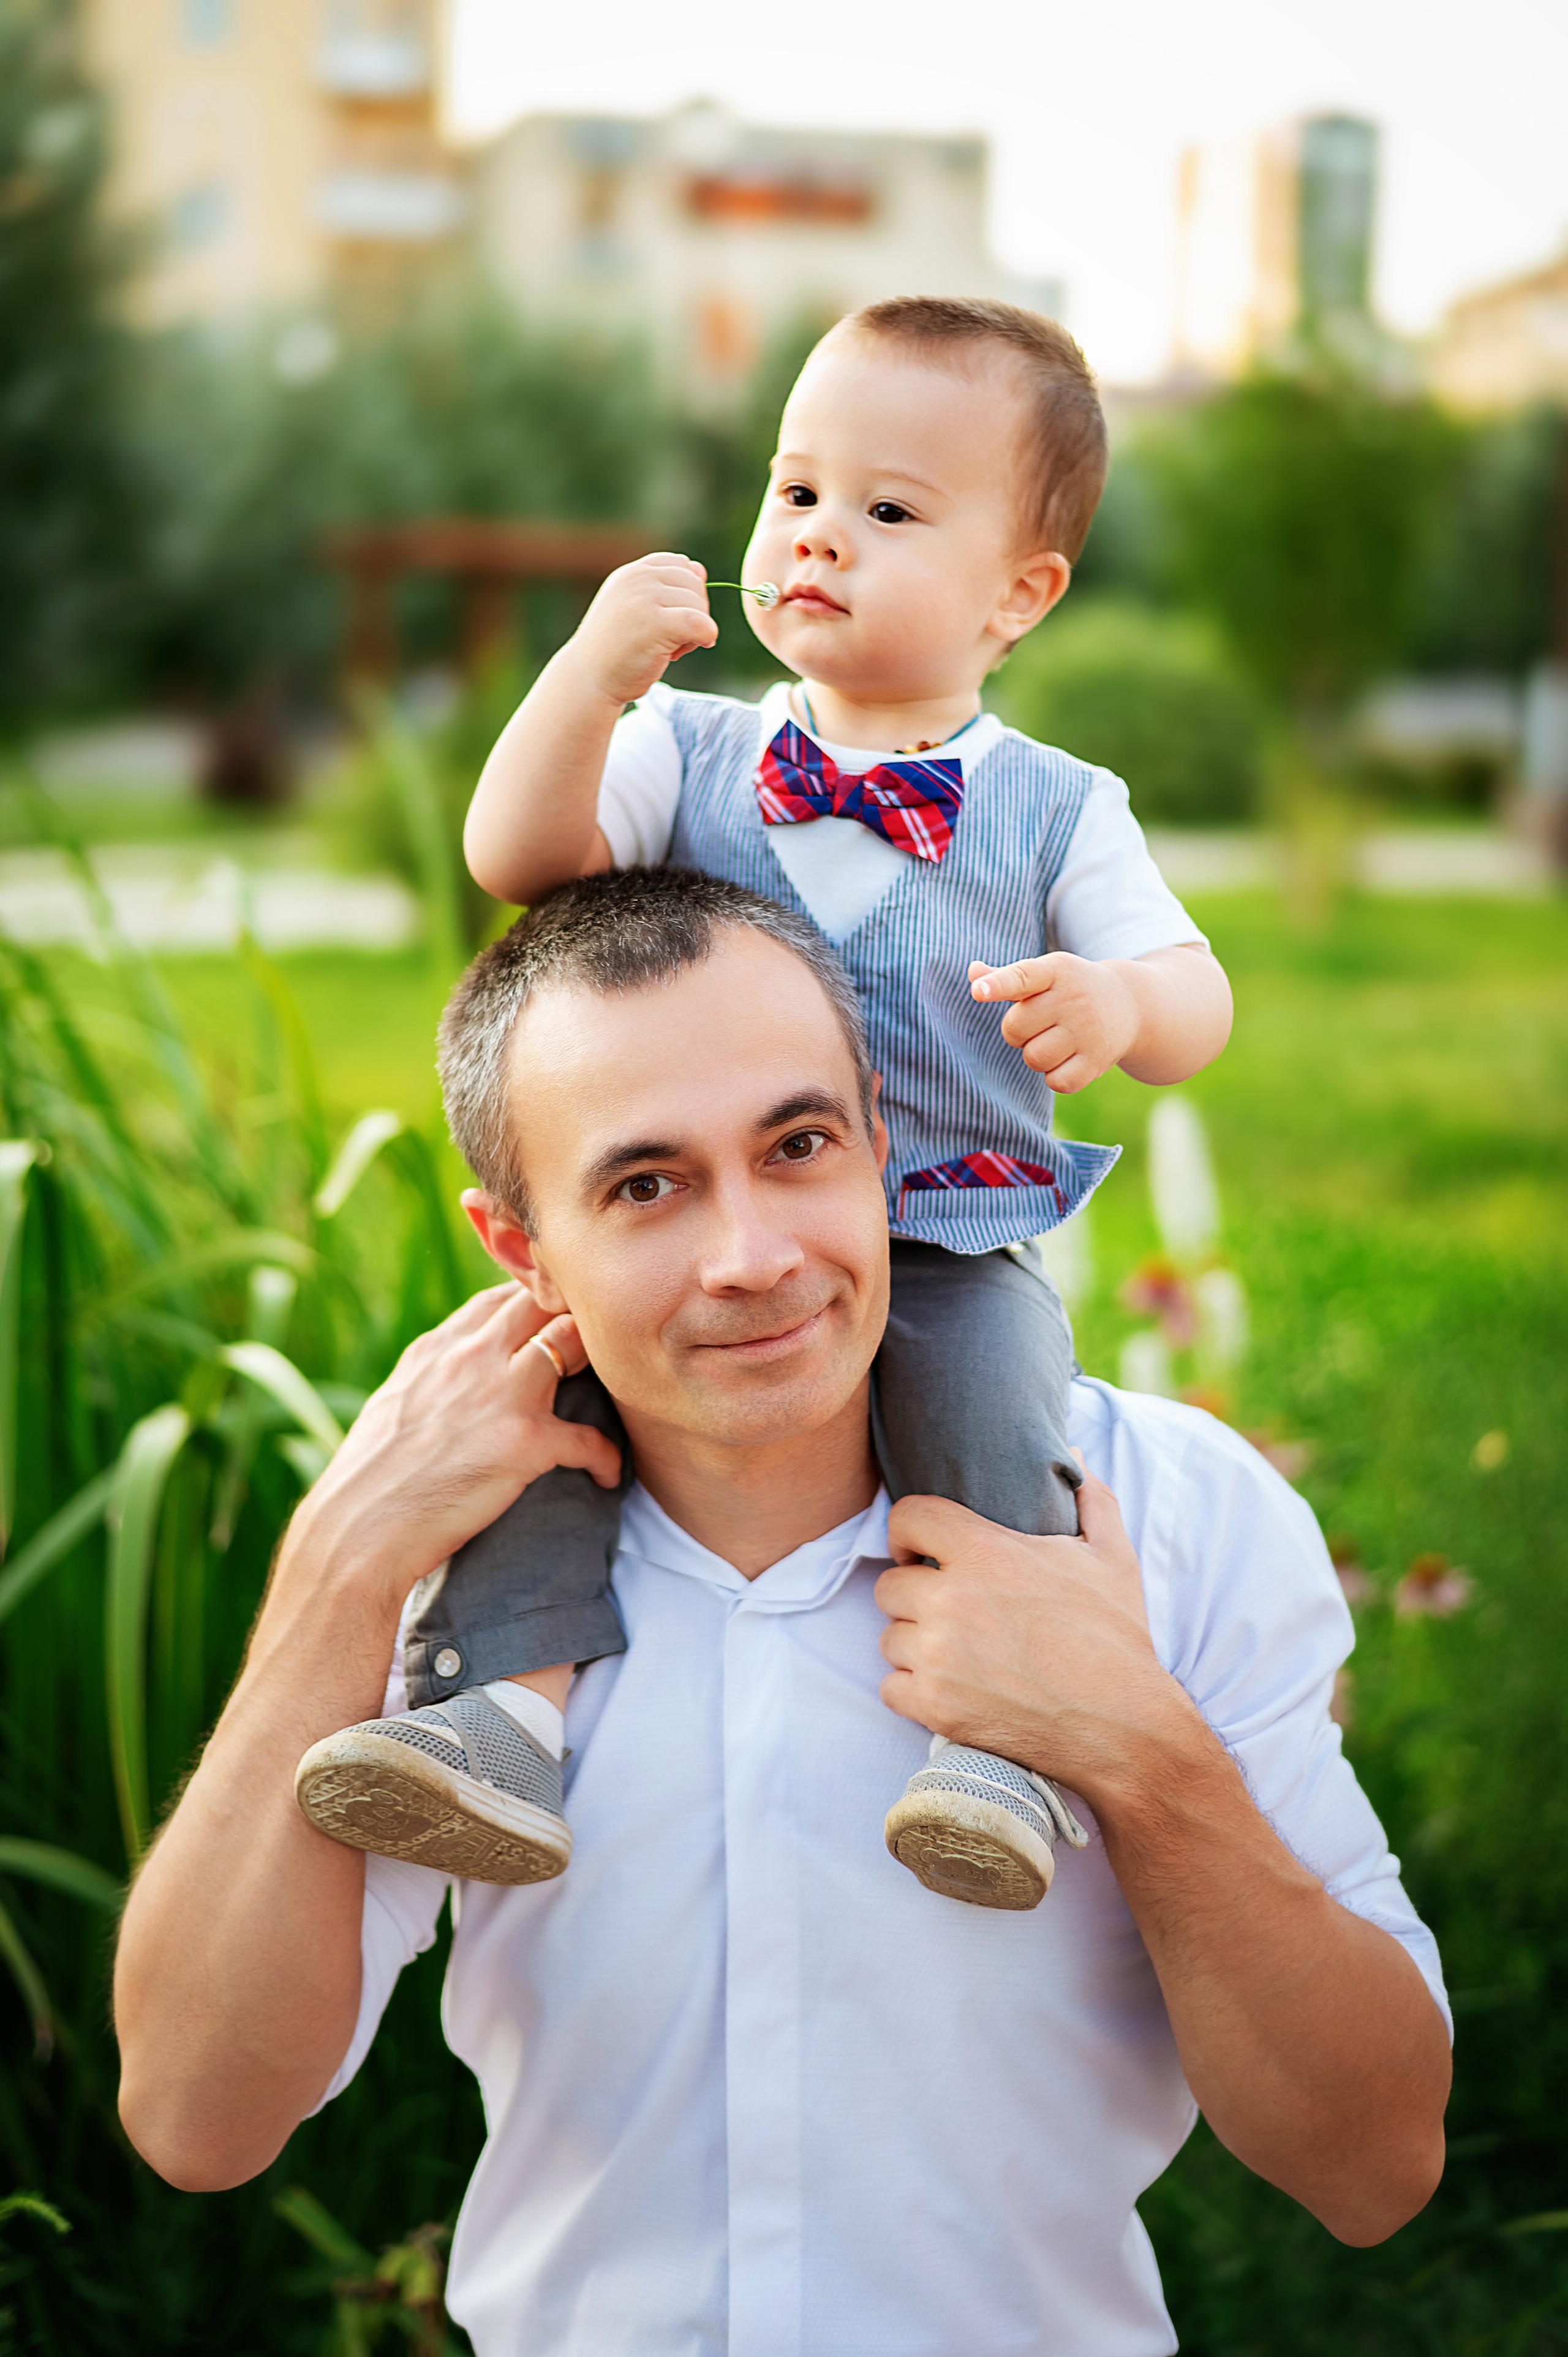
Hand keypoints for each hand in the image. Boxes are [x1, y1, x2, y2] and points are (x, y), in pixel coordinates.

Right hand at [288, 1282, 621, 1614]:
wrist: (357, 1533)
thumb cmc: (369, 1481)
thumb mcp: (394, 1404)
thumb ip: (431, 1377)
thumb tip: (452, 1376)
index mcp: (437, 1348)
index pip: (499, 1298)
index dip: (535, 1307)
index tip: (557, 1329)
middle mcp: (470, 1357)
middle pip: (543, 1302)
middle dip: (576, 1316)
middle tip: (600, 1352)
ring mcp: (500, 1395)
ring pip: (576, 1340)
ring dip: (602, 1365)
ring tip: (612, 1395)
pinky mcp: (524, 1443)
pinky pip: (591, 1437)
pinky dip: (608, 1458)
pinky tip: (607, 1475)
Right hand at [568, 553, 719, 707]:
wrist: (589, 679)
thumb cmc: (617, 648)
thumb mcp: (638, 608)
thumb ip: (666, 587)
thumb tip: (700, 570)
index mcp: (634, 572)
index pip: (682, 565)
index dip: (686, 594)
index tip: (669, 618)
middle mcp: (639, 578)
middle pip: (694, 584)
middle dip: (693, 612)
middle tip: (670, 640)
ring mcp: (646, 599)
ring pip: (699, 606)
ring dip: (694, 631)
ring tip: (667, 649)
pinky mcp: (656, 624)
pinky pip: (701, 624)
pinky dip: (705, 638)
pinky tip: (687, 650)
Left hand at [874, 1472, 1193, 1806]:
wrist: (1124, 1727)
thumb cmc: (1118, 1637)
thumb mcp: (1113, 1556)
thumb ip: (1089, 1496)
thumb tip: (1071, 1454)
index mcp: (988, 1552)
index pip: (908, 1516)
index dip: (908, 1531)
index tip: (921, 1550)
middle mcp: (954, 1601)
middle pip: (889, 1585)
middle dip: (913, 1595)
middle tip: (945, 1610)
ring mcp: (940, 1657)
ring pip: (888, 1639)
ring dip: (913, 1644)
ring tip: (952, 1652)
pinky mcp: (936, 1707)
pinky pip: (890, 1688)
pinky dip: (912, 1691)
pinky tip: (947, 1688)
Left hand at [970, 953, 1139, 1092]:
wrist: (1129, 1003)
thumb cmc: (1071, 989)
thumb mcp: (1046, 975)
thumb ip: (1007, 977)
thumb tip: (974, 973)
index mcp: (1055, 970)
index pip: (1023, 976)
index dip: (998, 985)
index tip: (978, 991)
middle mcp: (1073, 997)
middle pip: (1015, 1028)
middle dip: (1017, 1032)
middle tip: (1040, 1024)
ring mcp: (1088, 1029)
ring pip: (1033, 1058)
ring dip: (1035, 1055)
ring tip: (1055, 1041)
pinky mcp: (1098, 1059)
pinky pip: (1056, 1081)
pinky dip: (1055, 1076)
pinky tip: (1068, 1060)